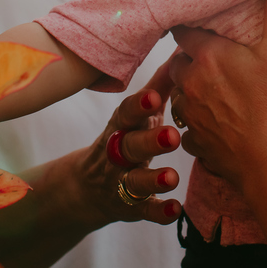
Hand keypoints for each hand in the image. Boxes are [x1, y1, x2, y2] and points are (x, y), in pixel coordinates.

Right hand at [70, 84, 183, 227]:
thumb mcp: (135, 115)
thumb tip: (180, 54)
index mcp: (121, 126)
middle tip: (172, 136)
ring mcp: (122, 181)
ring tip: (172, 177)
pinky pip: (145, 211)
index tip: (153, 97)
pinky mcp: (131, 207)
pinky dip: (159, 212)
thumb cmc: (124, 138)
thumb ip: (157, 87)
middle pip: (130, 145)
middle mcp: (118, 153)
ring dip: (153, 179)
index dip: (138, 106)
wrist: (87, 188)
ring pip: (136, 180)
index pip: (127, 114)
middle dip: (150, 141)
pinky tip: (176, 210)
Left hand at [167, 0, 266, 190]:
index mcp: (208, 57)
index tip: (197, 25)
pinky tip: (217, 127)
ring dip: (191, 94)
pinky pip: (189, 132)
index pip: (183, 32)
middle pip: (177, 65)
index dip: (190, 27)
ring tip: (214, 94)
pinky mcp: (197, 145)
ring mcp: (191, 117)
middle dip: (189, 61)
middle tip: (210, 60)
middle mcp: (191, 85)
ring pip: (180, 98)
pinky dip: (199, 127)